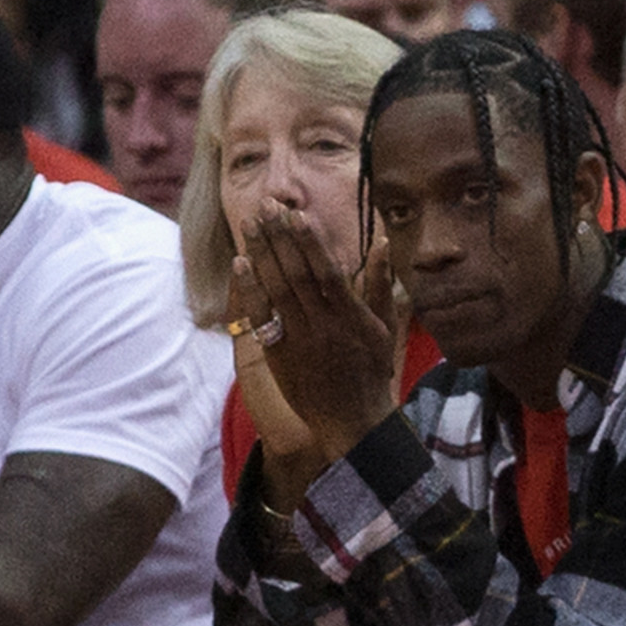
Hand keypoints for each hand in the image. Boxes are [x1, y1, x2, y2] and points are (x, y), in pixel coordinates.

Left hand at [241, 206, 400, 466]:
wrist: (353, 421)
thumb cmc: (372, 372)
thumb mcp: (385, 328)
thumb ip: (380, 284)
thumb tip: (381, 243)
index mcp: (351, 318)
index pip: (326, 272)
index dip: (309, 242)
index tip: (295, 214)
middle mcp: (323, 326)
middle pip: (296, 274)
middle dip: (280, 237)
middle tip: (266, 205)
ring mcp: (299, 340)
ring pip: (276, 289)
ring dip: (262, 253)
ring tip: (251, 222)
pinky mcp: (279, 354)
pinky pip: (261, 316)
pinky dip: (250, 289)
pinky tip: (241, 262)